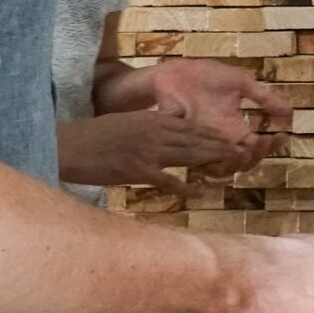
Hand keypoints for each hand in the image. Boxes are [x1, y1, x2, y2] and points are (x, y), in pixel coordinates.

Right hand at [58, 111, 238, 197]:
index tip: (230, 137)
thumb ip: (154, 121)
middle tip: (241, 151)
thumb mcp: (129, 120)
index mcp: (152, 119)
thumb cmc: (97, 135)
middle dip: (219, 146)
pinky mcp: (139, 171)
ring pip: (188, 156)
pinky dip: (185, 188)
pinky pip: (168, 181)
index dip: (212, 132)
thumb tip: (177, 119)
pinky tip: (199, 194)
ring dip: (210, 161)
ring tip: (230, 166)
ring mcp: (148, 152)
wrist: (72, 146)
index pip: (190, 125)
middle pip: (195, 139)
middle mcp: (155, 132)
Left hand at [149, 59, 291, 172]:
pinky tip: (221, 147)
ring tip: (245, 148)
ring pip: (220, 169)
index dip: (271, 147)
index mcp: (234, 129)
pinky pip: (195, 159)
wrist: (173, 72)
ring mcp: (201, 143)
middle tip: (263, 141)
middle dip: (256, 156)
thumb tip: (289, 110)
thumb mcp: (240, 82)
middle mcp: (219, 141)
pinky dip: (210, 159)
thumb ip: (262, 97)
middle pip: (241, 164)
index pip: (256, 148)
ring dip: (235, 161)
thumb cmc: (206, 77)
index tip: (282, 136)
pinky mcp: (183, 141)